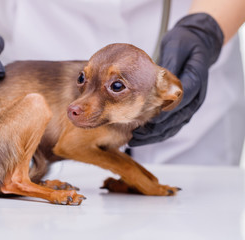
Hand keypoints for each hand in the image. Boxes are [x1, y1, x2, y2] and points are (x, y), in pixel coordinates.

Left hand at [129, 13, 223, 146]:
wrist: (199, 44)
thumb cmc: (186, 43)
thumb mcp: (176, 46)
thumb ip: (169, 62)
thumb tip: (154, 76)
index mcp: (196, 80)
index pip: (182, 100)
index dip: (166, 113)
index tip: (150, 121)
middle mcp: (196, 96)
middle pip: (177, 118)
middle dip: (156, 130)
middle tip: (136, 136)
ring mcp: (191, 104)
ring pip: (175, 125)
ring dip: (155, 135)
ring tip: (136, 140)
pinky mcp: (184, 107)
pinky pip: (173, 124)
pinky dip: (158, 133)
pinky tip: (143, 136)